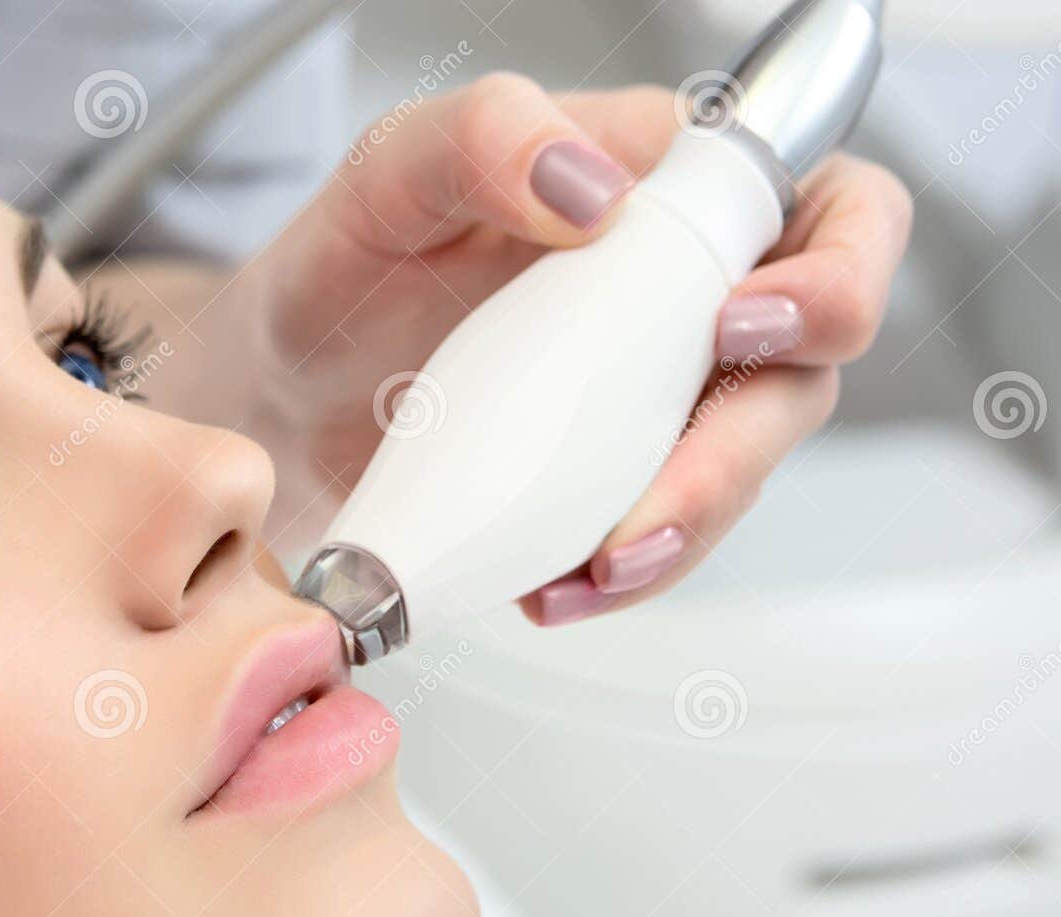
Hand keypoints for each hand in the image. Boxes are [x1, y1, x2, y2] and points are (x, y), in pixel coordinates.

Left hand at [234, 75, 911, 622]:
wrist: (277, 397)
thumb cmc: (339, 269)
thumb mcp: (390, 173)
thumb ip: (486, 135)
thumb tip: (592, 189)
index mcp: (663, 188)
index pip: (828, 207)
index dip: (833, 270)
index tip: (738, 326)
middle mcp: (678, 293)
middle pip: (800, 369)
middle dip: (742, 448)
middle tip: (647, 499)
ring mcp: (650, 394)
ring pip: (736, 469)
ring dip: (679, 532)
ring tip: (587, 570)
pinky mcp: (609, 476)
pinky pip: (657, 530)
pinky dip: (615, 571)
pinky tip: (549, 586)